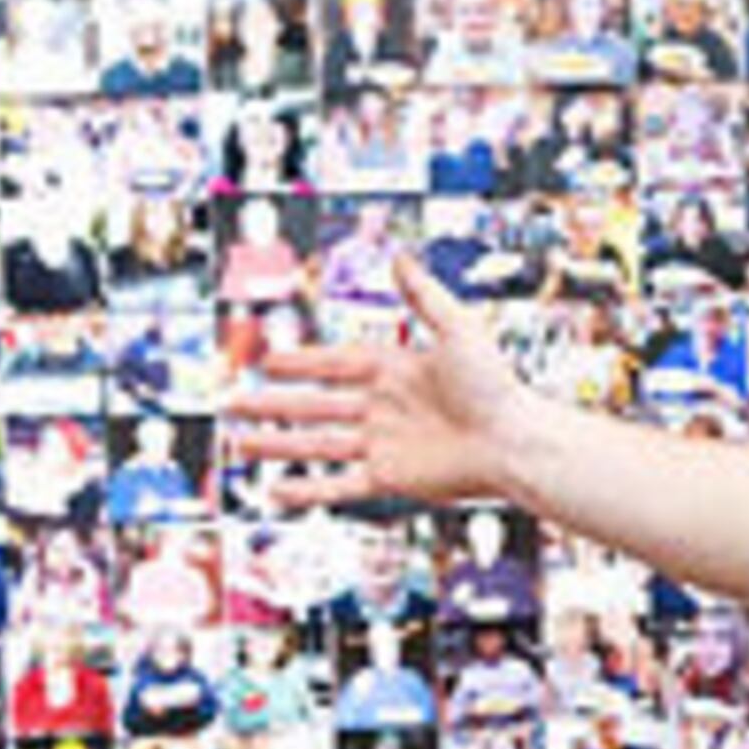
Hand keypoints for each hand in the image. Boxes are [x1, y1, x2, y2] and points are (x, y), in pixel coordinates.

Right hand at [228, 257, 529, 510]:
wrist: (516, 442)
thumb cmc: (495, 385)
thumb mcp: (458, 330)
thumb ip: (424, 296)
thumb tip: (399, 256)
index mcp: (394, 369)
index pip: (333, 364)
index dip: (298, 362)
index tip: (264, 359)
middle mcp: (382, 407)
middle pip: (315, 405)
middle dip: (272, 405)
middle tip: (232, 404)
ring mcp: (384, 444)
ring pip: (318, 444)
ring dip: (278, 445)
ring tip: (239, 445)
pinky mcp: (390, 478)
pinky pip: (341, 484)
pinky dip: (309, 490)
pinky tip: (276, 492)